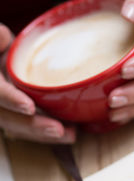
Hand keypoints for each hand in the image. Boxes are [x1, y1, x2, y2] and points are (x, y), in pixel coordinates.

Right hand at [0, 24, 74, 142]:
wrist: (4, 56)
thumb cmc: (3, 47)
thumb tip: (3, 36)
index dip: (9, 99)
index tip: (28, 106)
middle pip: (7, 119)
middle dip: (32, 126)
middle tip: (58, 130)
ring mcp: (5, 109)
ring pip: (19, 128)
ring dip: (44, 135)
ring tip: (70, 135)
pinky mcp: (18, 115)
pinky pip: (29, 128)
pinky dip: (47, 133)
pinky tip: (69, 133)